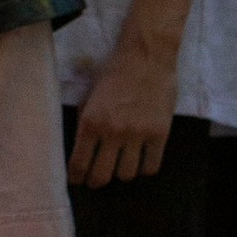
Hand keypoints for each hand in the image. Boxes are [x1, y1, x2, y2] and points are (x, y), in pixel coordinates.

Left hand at [67, 39, 176, 184]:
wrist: (147, 55)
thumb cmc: (114, 70)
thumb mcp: (90, 94)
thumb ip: (86, 120)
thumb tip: (81, 147)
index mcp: (90, 121)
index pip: (79, 163)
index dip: (76, 177)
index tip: (77, 181)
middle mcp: (113, 132)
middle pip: (102, 176)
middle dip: (95, 181)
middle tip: (95, 180)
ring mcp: (138, 135)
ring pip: (127, 174)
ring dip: (121, 173)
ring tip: (120, 165)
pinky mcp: (160, 134)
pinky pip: (151, 166)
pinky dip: (144, 168)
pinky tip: (140, 161)